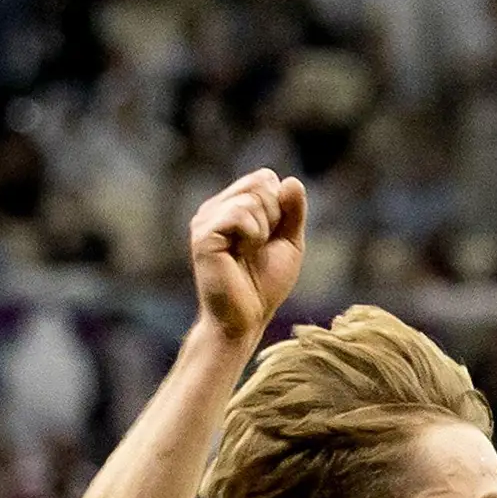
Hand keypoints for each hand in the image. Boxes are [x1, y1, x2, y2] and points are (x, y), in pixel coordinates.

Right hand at [188, 170, 307, 346]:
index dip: (280, 205)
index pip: (265, 178)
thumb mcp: (289, 244)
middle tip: (259, 246)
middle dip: (274, 216)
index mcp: (232, 206)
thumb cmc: (264, 286)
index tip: (270, 237)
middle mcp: (215, 208)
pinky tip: (241, 253)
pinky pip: (239, 214)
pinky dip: (252, 235)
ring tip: (248, 253)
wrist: (245, 319)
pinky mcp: (203, 234)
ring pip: (251, 199)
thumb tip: (292, 181)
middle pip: (260, 183)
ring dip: (263, 230)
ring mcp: (205, 219)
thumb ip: (293, 212)